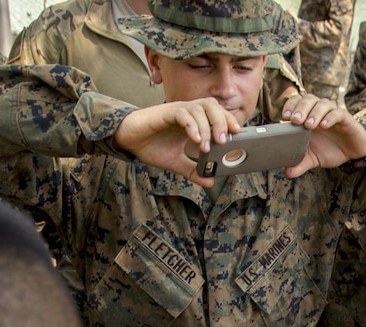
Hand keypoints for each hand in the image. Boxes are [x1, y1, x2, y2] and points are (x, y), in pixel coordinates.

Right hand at [113, 98, 241, 186]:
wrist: (127, 140)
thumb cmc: (150, 146)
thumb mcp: (175, 162)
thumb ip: (193, 170)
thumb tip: (211, 181)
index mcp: (193, 121)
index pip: (216, 114)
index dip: (228, 121)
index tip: (238, 135)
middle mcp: (187, 112)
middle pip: (211, 106)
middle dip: (222, 122)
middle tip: (225, 142)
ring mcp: (176, 111)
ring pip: (199, 107)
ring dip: (207, 126)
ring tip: (209, 146)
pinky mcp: (165, 112)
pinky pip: (182, 114)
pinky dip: (192, 126)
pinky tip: (195, 141)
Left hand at [280, 93, 365, 175]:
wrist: (352, 153)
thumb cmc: (330, 150)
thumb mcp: (313, 159)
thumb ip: (300, 163)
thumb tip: (287, 173)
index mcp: (307, 117)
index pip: (296, 102)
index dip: (290, 106)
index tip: (285, 118)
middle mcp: (318, 112)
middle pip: (308, 99)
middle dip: (300, 108)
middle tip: (295, 120)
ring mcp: (332, 113)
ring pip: (322, 104)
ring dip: (314, 113)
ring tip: (309, 125)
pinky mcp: (345, 118)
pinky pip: (337, 113)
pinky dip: (330, 117)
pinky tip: (324, 125)